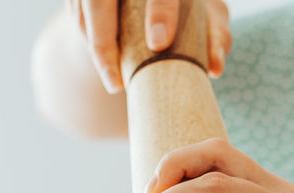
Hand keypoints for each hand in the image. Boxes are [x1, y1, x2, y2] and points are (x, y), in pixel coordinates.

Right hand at [66, 0, 232, 92]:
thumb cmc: (192, 7)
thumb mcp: (210, 17)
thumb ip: (217, 36)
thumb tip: (215, 69)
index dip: (160, 12)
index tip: (159, 44)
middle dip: (105, 40)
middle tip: (117, 84)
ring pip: (85, 6)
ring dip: (94, 46)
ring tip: (112, 82)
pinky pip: (76, 12)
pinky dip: (86, 38)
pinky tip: (103, 63)